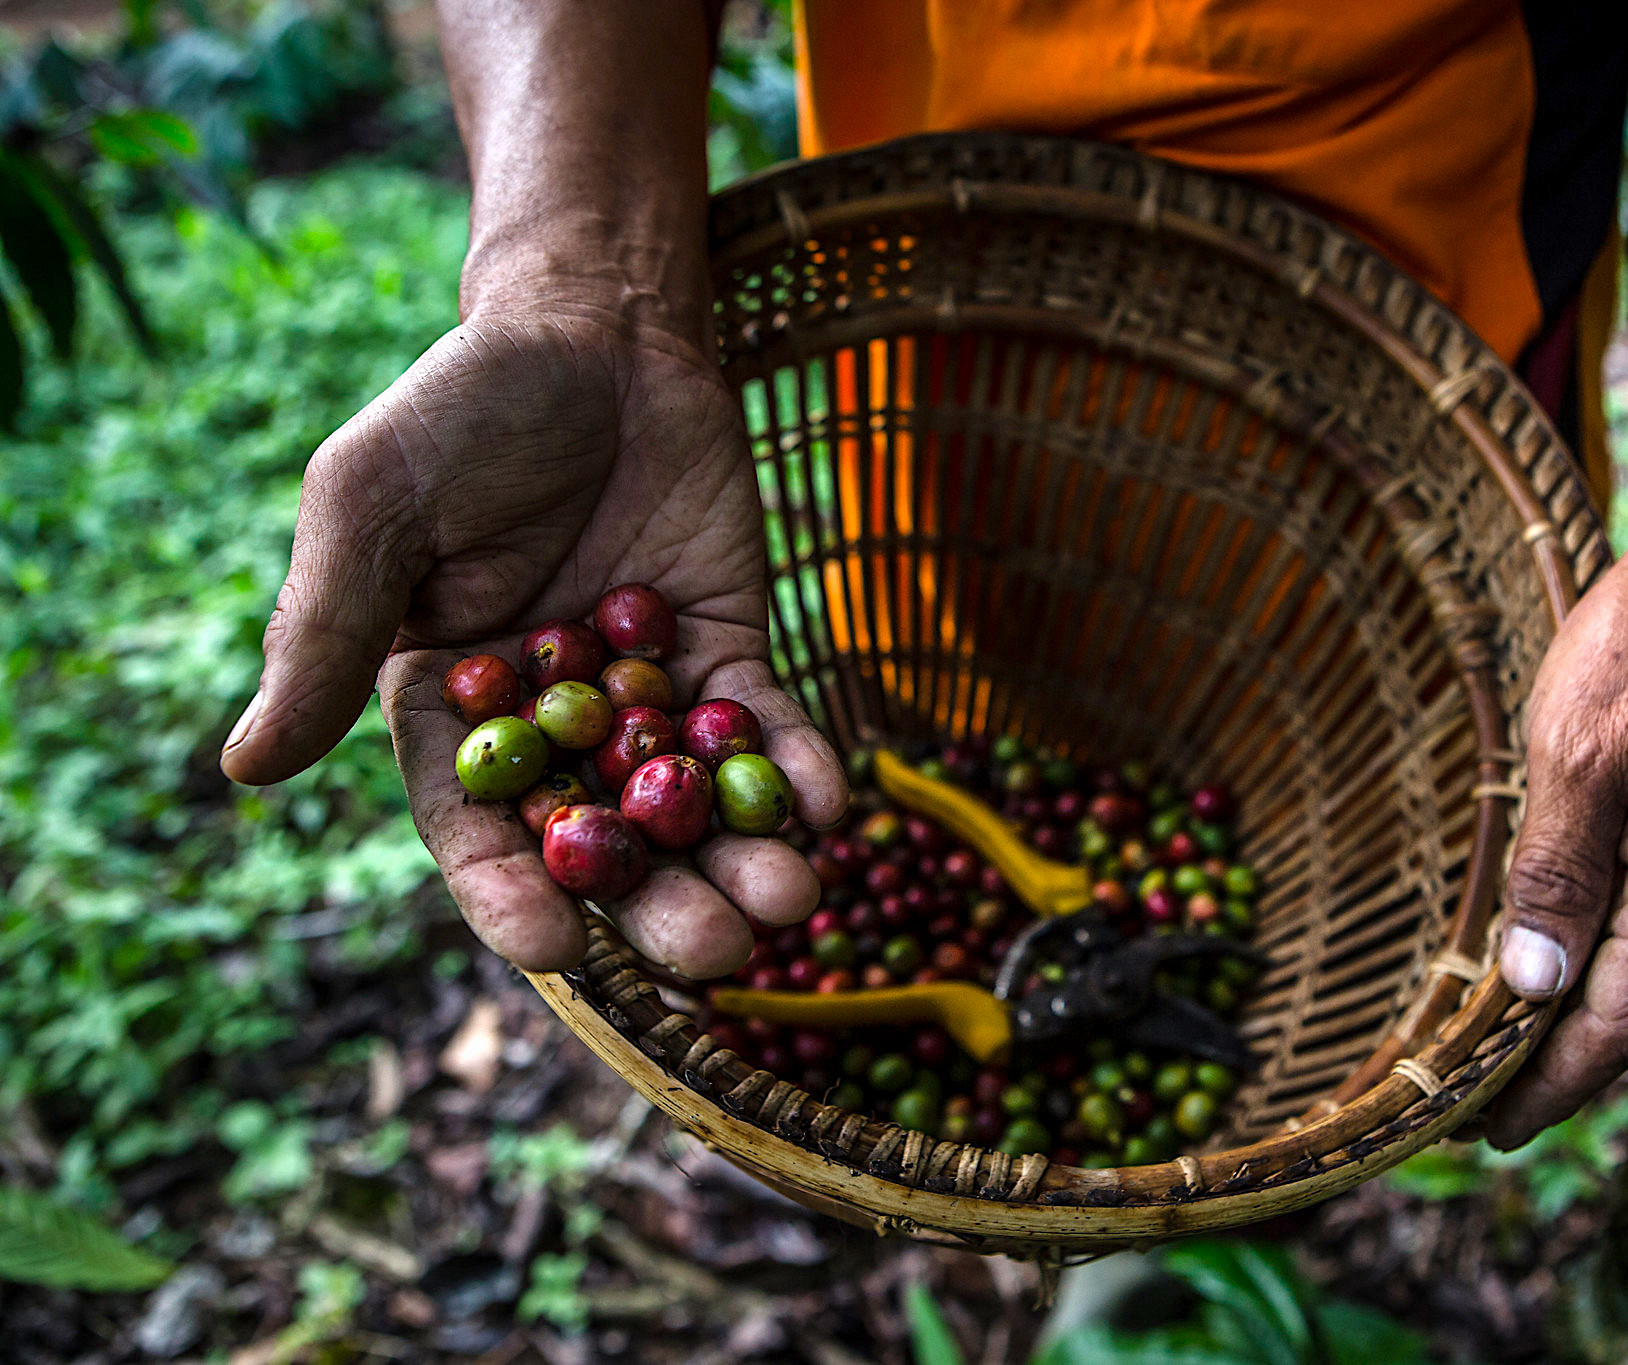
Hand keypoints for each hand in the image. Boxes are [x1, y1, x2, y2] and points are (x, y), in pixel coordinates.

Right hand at [220, 305, 847, 974]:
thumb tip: (245, 768)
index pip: (477, 831)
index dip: (514, 896)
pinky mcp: (723, 655)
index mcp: (444, 712)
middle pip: (604, 844)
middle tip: (717, 957)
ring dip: (743, 862)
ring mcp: (642, 699)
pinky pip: (761, 729)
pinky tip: (826, 806)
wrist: (594, 330)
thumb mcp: (372, 503)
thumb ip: (326, 631)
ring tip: (790, 903)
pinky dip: (793, 770)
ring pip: (690, 808)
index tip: (563, 948)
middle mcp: (547, 727)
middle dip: (662, 908)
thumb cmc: (462, 407)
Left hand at [1483, 528, 1627, 1147]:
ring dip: (1577, 1017)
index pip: (1620, 1021)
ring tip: (1498, 1054)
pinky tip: (1554, 969)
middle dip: (1557, 1064)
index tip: (1486, 1128)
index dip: (1552, 1083)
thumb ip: (1559, 874)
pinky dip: (1602, 964)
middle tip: (1474, 1106)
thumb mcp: (1579, 751)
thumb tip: (1537, 986)